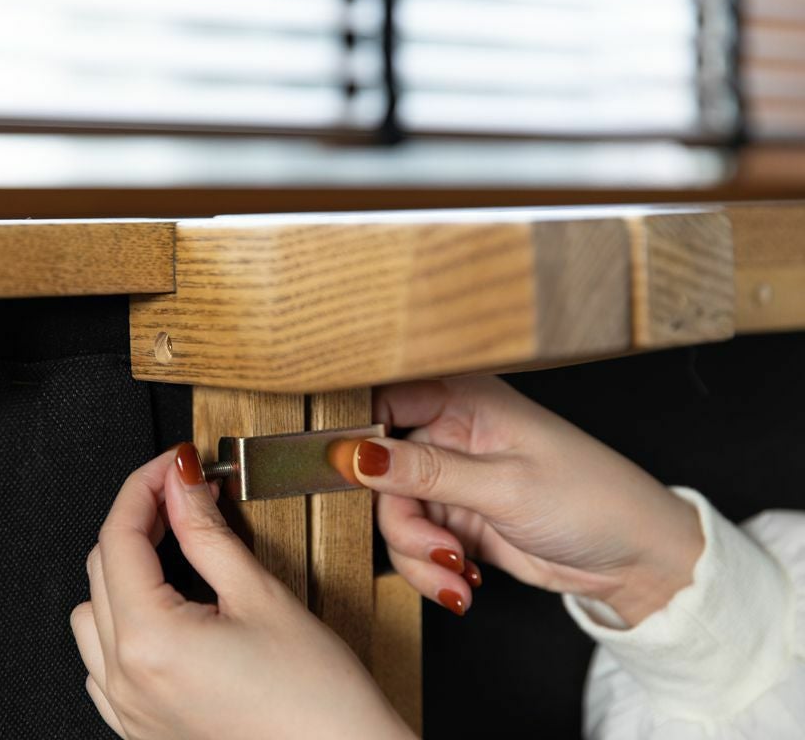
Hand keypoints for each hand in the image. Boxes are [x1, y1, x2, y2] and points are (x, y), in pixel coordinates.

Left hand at [70, 444, 412, 739]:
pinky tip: (164, 611)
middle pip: (100, 568)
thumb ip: (207, 533)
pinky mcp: (141, 729)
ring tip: (171, 552)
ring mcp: (129, 711)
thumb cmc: (315, 700)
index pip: (119, 536)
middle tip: (184, 492)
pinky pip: (101, 665)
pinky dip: (122, 624)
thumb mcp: (261, 596)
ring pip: (91, 615)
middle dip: (139, 519)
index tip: (175, 463)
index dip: (146, 485)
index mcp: (150, 642)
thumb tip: (184, 485)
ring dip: (123, 572)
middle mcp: (126, 680)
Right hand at [358, 377, 703, 625]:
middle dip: (405, 522)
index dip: (358, 436)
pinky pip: (416, 544)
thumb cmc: (591, 499)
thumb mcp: (505, 486)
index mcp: (464, 399)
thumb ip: (426, 471)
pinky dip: (432, 569)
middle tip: (439, 550)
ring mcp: (453, 479)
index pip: (384, 401)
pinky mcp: (456, 518)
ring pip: (395, 515)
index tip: (348, 475)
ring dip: (420, 555)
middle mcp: (451, 434)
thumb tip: (359, 454)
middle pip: (381, 473)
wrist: (632, 559)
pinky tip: (465, 582)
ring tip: (459, 576)